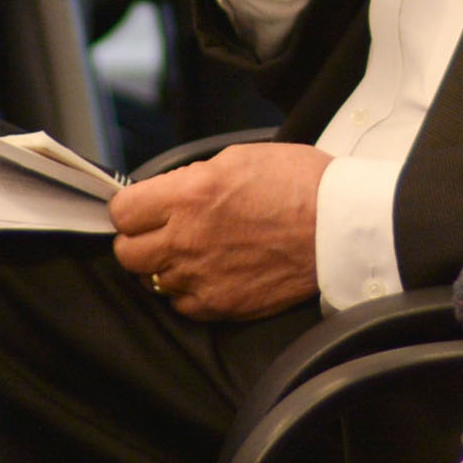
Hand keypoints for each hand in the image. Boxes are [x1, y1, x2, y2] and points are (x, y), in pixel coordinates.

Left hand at [107, 140, 330, 318]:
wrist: (340, 226)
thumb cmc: (299, 184)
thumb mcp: (238, 157)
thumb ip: (191, 178)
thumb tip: (165, 194)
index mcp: (189, 195)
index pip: (122, 211)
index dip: (130, 208)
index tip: (142, 208)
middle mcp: (188, 240)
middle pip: (128, 253)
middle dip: (139, 239)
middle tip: (162, 231)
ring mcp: (203, 277)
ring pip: (152, 281)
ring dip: (166, 266)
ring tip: (194, 251)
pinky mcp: (221, 305)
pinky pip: (181, 305)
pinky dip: (189, 291)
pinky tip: (211, 273)